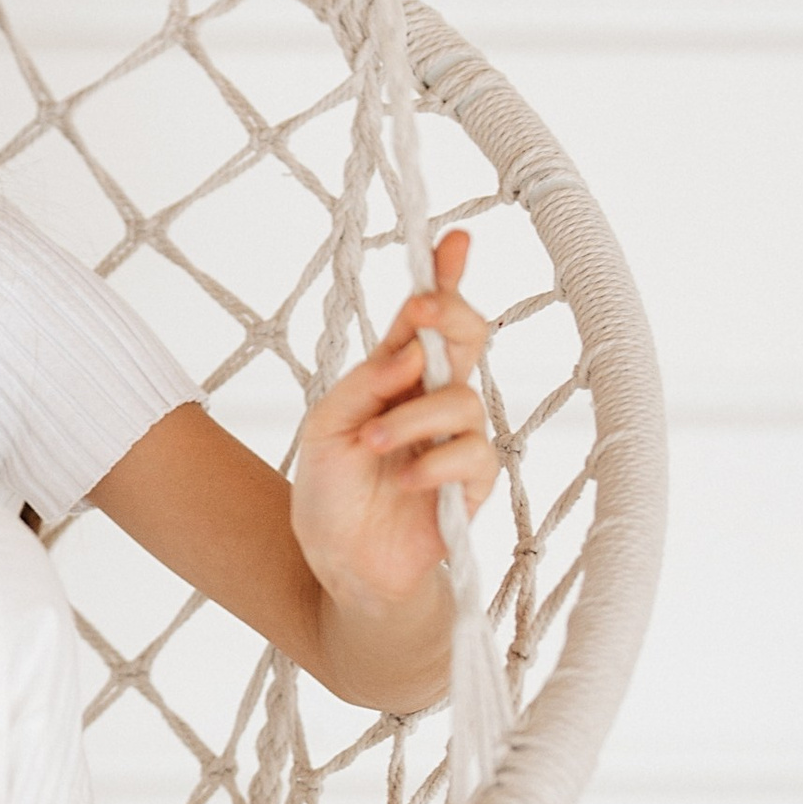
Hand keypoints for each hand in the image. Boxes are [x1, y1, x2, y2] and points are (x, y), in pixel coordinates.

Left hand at [289, 230, 496, 617]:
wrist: (337, 564)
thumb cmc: (329, 492)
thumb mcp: (326, 427)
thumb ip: (366, 384)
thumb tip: (411, 347)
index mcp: (393, 377)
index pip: (424, 319)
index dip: (444, 276)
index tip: (453, 239)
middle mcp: (431, 400)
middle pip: (468, 338)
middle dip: (450, 315)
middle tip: (419, 313)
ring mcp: (455, 441)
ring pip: (465, 400)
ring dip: (414, 418)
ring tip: (372, 445)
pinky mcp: (472, 486)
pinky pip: (476, 456)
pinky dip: (437, 463)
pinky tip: (409, 481)